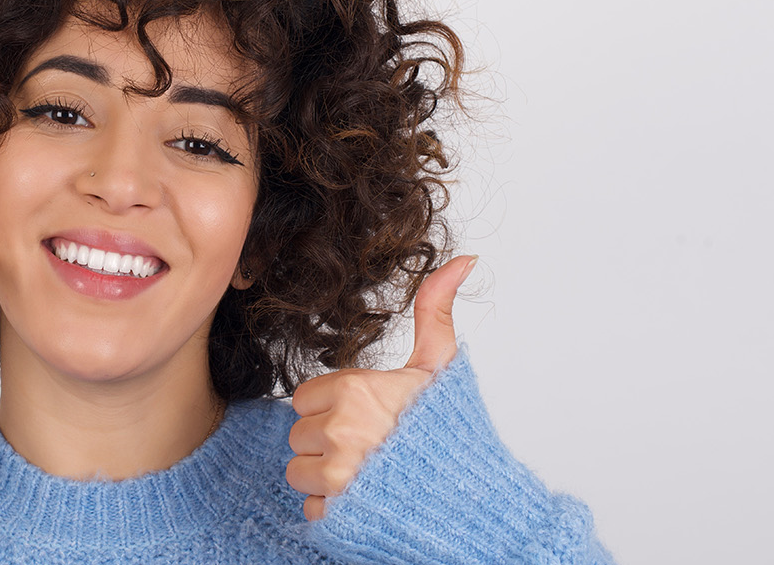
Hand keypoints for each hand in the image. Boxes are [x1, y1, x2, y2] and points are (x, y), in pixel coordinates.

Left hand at [285, 254, 477, 520]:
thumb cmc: (453, 435)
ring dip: (325, 479)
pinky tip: (364, 501)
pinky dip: (332, 510)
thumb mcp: (441, 368)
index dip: (332, 409)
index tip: (365, 418)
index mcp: (356, 391)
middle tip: (370, 449)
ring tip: (367, 475)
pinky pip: (311, 508)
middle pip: (300, 436)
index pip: (306, 398)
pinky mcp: (337, 514)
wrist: (474, 499)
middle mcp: (342, 431)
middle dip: (328, 444)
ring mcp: (338, 476)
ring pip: (299, 472)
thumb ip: (435, 312)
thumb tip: (462, 260)